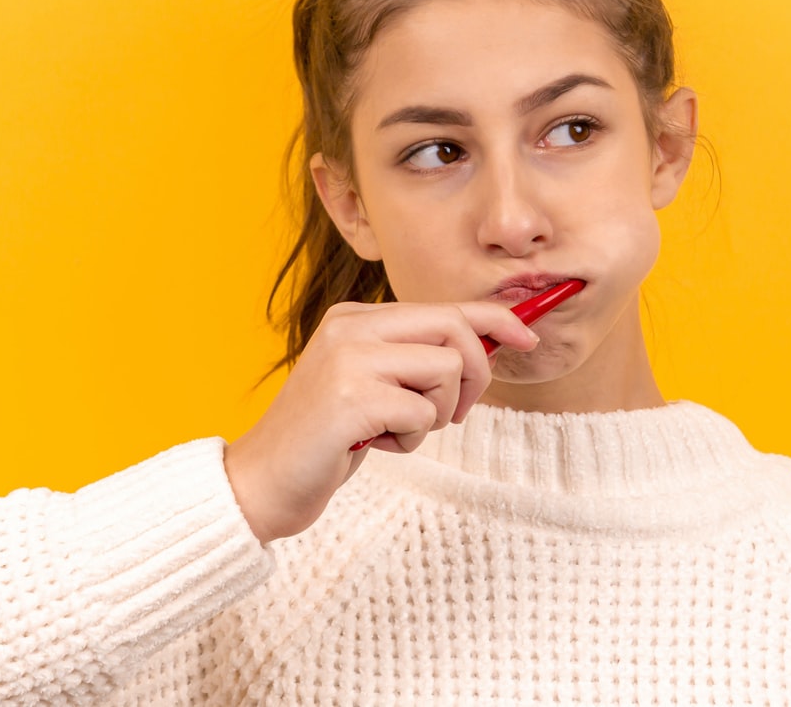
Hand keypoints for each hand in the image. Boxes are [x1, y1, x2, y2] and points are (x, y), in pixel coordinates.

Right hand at [223, 300, 538, 544]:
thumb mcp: (374, 386)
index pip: (444, 307)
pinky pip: (422, 411)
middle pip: (454, 329)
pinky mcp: (351, 398)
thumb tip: (490, 343)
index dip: (495, 319)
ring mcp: (348, 359)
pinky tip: (374, 445)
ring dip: (434, 414)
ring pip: (445, 369)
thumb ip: (416, 359)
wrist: (261, 484)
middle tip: (453, 414)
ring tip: (393, 430)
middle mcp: (350, 327)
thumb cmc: (327, 440)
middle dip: (474, 374)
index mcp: (356, 318)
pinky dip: (410, 438)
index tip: (528, 337)